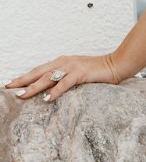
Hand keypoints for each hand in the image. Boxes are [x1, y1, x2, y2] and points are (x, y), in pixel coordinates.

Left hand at [4, 54, 123, 101]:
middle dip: (22, 80)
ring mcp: (71, 67)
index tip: (12, 83)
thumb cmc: (100, 70)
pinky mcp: (80, 74)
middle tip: (8, 87)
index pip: (39, 70)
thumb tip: (55, 87)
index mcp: (62, 62)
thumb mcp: (79, 73)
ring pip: (47, 78)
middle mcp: (63, 62)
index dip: (25, 76)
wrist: (118, 64)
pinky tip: (47, 99)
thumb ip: (67, 77)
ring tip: (21, 94)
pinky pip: (64, 84)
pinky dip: (55, 91)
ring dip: (33, 87)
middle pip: (38, 72)